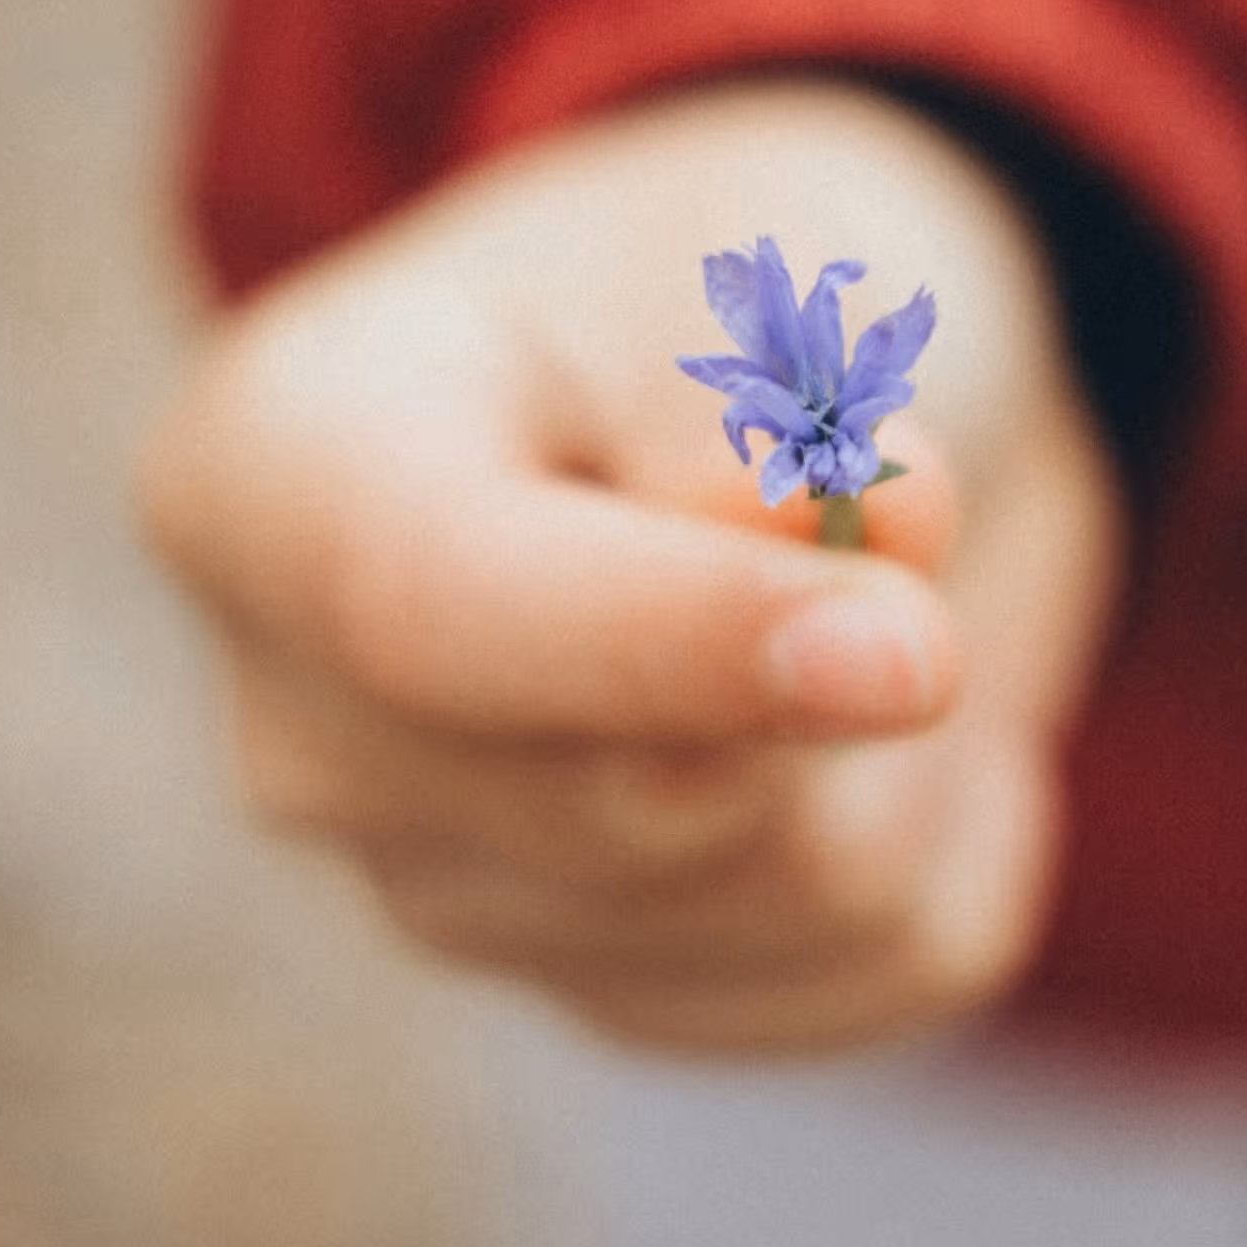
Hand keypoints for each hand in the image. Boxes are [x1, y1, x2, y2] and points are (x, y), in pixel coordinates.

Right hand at [140, 79, 1122, 1053]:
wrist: (785, 407)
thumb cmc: (730, 287)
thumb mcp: (762, 265)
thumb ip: (772, 424)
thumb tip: (831, 603)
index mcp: (281, 478)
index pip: (434, 619)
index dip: (681, 642)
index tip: (908, 642)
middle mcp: (320, 726)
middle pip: (638, 807)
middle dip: (841, 654)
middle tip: (897, 488)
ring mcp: (449, 884)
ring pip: (792, 902)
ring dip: (919, 736)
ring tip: (867, 591)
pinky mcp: (611, 981)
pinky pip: (883, 969)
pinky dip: (965, 830)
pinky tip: (897, 726)